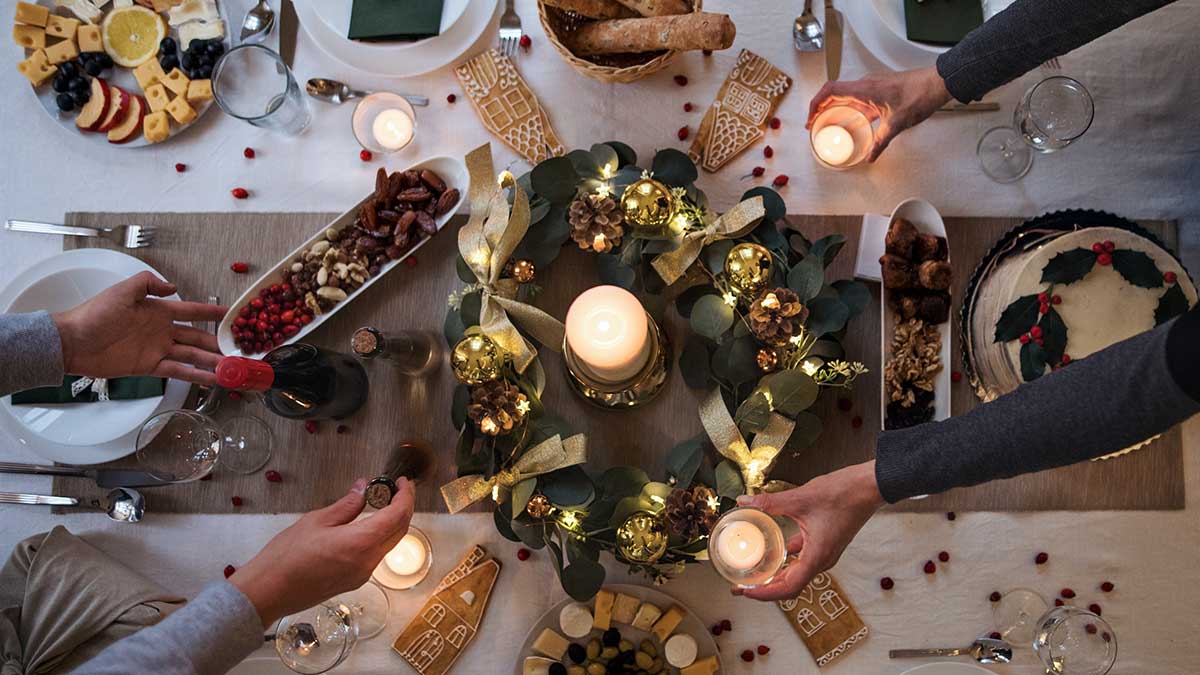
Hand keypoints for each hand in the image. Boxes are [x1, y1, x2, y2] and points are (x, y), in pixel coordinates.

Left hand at [51, 271, 226, 385]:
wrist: (73, 341)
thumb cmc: (95, 314)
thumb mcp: (122, 291)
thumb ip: (148, 283)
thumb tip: (173, 287)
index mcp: (158, 311)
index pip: (191, 311)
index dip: (210, 312)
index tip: (230, 314)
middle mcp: (162, 331)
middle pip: (197, 337)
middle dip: (217, 343)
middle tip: (237, 350)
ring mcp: (157, 350)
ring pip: (192, 356)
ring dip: (211, 362)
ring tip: (231, 368)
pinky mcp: (149, 367)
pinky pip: (178, 371)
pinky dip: (196, 375)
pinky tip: (211, 379)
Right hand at [230, 477, 415, 625]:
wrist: (268, 591)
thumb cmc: (286, 556)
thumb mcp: (316, 520)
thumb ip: (346, 505)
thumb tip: (363, 488)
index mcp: (361, 542)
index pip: (398, 515)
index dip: (406, 496)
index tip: (403, 482)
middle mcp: (368, 561)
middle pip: (399, 531)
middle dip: (402, 508)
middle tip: (394, 489)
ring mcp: (363, 575)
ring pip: (389, 544)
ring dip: (391, 523)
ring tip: (380, 504)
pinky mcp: (354, 582)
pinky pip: (375, 556)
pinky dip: (378, 537)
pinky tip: (366, 526)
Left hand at [734, 461, 882, 601]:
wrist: (869, 487)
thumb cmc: (844, 494)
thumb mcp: (800, 498)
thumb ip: (770, 502)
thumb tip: (745, 501)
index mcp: (817, 556)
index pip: (788, 588)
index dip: (765, 593)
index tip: (746, 591)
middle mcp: (822, 560)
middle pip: (791, 586)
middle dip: (765, 588)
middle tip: (742, 585)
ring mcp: (825, 553)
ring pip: (797, 573)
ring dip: (776, 575)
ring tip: (755, 571)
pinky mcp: (826, 544)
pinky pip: (803, 558)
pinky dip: (787, 559)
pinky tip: (775, 549)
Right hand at [808, 67, 952, 161]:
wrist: (938, 82)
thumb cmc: (919, 96)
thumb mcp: (897, 124)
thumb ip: (881, 142)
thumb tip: (870, 156)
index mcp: (864, 89)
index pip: (830, 91)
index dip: (815, 104)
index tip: (811, 118)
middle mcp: (865, 85)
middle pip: (834, 93)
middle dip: (820, 108)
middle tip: (814, 124)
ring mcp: (873, 86)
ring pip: (846, 95)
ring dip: (834, 107)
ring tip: (828, 123)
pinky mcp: (881, 89)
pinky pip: (858, 97)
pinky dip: (849, 108)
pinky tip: (853, 121)